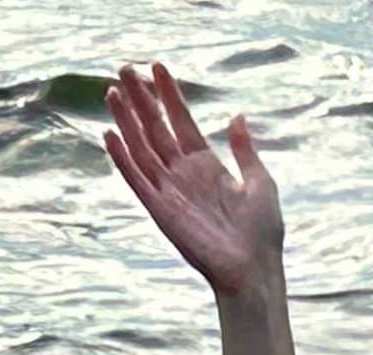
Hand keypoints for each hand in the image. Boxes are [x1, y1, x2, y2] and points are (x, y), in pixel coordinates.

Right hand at [104, 62, 283, 297]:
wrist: (254, 269)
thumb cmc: (262, 233)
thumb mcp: (261, 183)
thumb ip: (245, 151)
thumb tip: (237, 116)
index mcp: (207, 165)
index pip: (182, 121)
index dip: (170, 95)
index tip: (157, 67)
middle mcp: (184, 175)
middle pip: (156, 128)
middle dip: (142, 99)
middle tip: (125, 68)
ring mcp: (170, 191)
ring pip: (141, 148)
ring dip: (126, 121)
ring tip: (113, 91)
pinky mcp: (160, 210)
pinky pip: (137, 180)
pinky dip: (122, 159)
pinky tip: (110, 135)